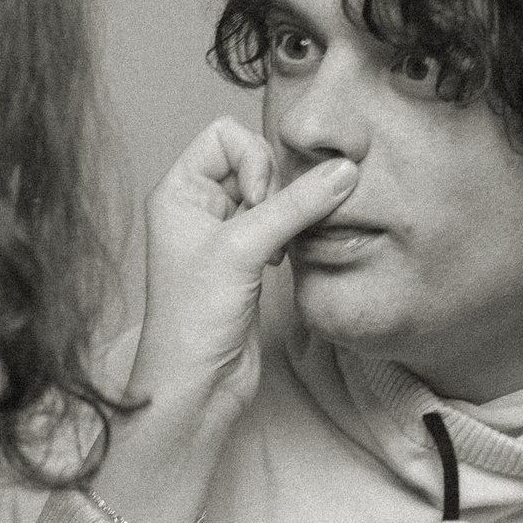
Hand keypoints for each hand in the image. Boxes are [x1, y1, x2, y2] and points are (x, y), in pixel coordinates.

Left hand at [130, 118, 357, 421]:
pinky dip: (289, 236)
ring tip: (278, 249)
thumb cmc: (194, 320)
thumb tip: (345, 171)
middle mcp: (196, 208)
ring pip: (270, 196)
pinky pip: (278, 227)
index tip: (258, 199)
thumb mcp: (243, 250)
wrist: (197, 386)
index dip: (252, 158)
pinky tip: (282, 263)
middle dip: (274, 187)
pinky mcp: (246, 263)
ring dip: (285, 214)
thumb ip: (296, 206)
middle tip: (272, 225)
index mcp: (177, 192)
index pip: (224, 136)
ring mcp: (222, 235)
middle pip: (252, 161)